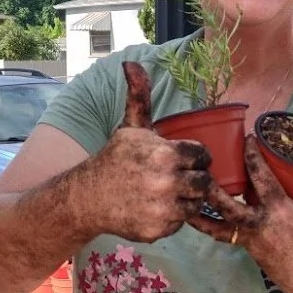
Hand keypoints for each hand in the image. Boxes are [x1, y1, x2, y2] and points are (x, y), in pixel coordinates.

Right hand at [83, 62, 211, 242]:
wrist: (88, 197)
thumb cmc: (115, 159)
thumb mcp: (130, 127)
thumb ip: (140, 97)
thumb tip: (131, 63)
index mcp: (165, 154)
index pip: (203, 156)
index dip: (194, 157)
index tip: (182, 159)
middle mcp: (166, 182)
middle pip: (204, 181)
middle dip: (193, 178)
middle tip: (175, 177)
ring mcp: (163, 208)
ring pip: (196, 203)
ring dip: (186, 198)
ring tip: (167, 192)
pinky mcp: (159, 230)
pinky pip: (181, 223)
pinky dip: (173, 218)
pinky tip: (156, 208)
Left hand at [186, 133, 292, 292]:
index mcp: (280, 210)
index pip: (261, 178)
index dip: (252, 156)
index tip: (247, 139)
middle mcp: (260, 224)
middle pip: (226, 205)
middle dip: (211, 188)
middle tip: (203, 169)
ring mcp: (250, 240)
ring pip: (217, 227)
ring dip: (199, 214)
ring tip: (185, 199)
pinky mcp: (248, 251)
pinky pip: (223, 237)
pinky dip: (210, 227)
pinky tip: (197, 219)